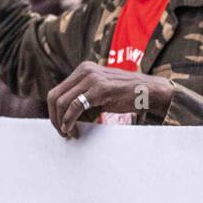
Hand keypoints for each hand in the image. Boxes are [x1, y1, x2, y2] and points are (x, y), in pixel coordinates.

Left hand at [46, 63, 174, 137]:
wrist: (148, 91)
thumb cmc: (125, 94)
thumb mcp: (100, 92)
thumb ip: (83, 99)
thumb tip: (64, 118)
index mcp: (83, 69)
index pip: (57, 90)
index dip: (53, 111)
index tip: (60, 125)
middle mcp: (85, 70)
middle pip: (54, 96)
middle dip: (54, 117)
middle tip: (61, 132)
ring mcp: (92, 78)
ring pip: (62, 102)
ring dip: (61, 122)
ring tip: (68, 133)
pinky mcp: (99, 88)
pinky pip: (75, 107)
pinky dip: (70, 121)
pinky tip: (73, 130)